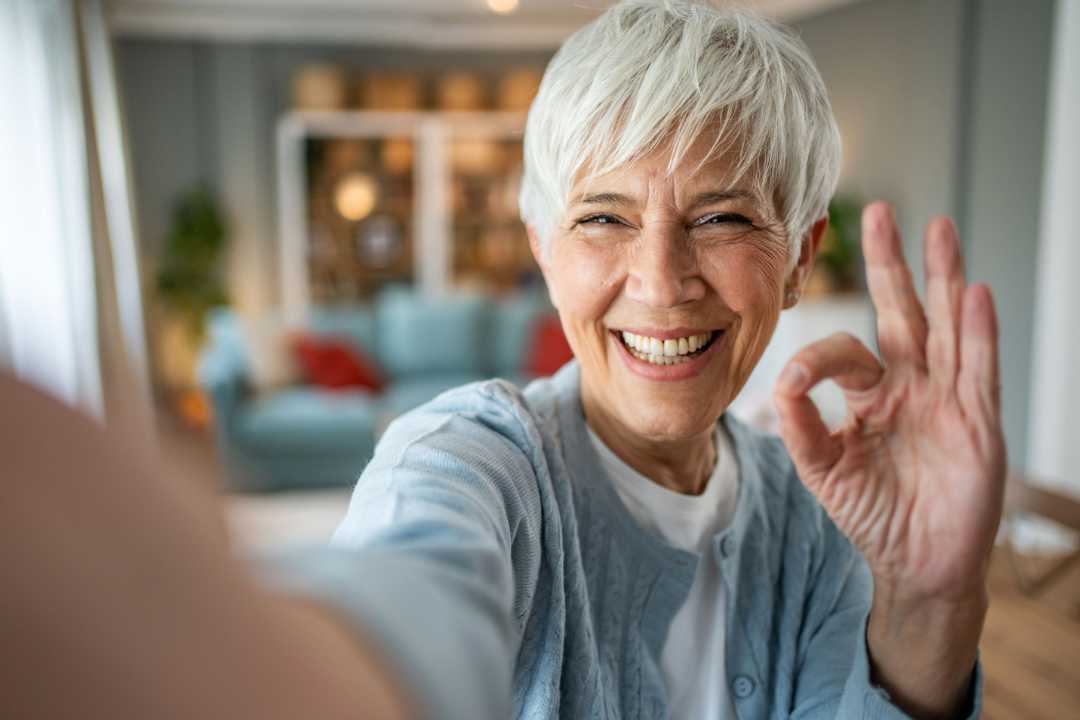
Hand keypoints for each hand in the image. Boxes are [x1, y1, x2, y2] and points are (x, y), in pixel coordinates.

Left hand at [773, 203, 1004, 715]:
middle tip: (881, 212)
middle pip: (903, 311)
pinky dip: (978, 333)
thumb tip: (780, 382)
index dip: (818, 359)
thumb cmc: (871, 512)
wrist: (914, 562)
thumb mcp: (823, 469)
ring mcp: (947, 398)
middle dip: (893, 263)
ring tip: (941, 230)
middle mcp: (911, 384)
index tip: (796, 380)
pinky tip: (974, 293)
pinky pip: (978, 370)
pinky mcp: (977, 421)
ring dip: (944, 278)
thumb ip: (801, 426)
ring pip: (947, 327)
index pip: (845, 352)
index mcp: (871, 393)